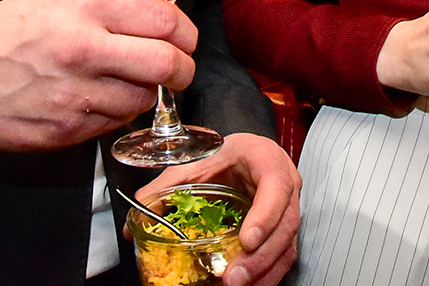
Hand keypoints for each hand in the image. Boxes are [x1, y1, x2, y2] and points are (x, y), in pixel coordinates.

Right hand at [0, 0, 195, 150]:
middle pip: (167, 64)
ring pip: (145, 99)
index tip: (185, 37)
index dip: (185, 30)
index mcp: (84, 9)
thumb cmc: (3, 32)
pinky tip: (100, 99)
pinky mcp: (67, 130)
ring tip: (129, 82)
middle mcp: (85, 50)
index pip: (163, 19)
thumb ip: (104, 6)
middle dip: (183, 67)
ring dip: (147, 92)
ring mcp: (77, 94)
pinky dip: (117, 113)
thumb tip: (149, 17)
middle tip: (180, 67)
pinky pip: (115, 123)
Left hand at [141, 132, 300, 285]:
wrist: (246, 154)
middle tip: (233, 277)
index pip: (275, 186)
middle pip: (285, 224)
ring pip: (287, 245)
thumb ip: (167, 184)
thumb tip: (139, 207)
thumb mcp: (197, 162)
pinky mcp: (284, 230)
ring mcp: (289, 209)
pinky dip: (266, 275)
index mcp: (266, 160)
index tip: (246, 240)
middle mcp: (285, 185)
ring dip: (263, 271)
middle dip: (260, 256)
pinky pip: (283, 257)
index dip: (265, 215)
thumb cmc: (228, 155)